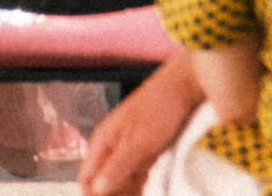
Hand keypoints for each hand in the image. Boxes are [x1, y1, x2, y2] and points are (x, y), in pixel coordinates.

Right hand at [79, 67, 198, 195]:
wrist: (184, 87)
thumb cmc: (160, 107)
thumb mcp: (138, 142)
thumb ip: (117, 166)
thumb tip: (96, 189)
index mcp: (104, 141)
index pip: (87, 177)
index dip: (92, 195)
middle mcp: (112, 145)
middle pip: (103, 181)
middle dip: (110, 195)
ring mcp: (128, 147)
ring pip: (120, 179)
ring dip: (124, 193)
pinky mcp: (144, 149)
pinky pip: (135, 173)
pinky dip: (137, 186)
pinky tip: (141, 193)